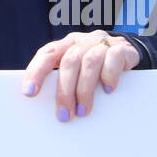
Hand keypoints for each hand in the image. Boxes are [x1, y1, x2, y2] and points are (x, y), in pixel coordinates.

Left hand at [21, 29, 138, 121]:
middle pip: (69, 62)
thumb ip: (64, 80)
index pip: (46, 54)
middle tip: (64, 115)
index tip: (29, 93)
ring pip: (89, 62)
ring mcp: (101, 43)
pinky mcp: (121, 49)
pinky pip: (113, 59)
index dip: (36, 72)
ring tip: (83, 111)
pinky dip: (109, 76)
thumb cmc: (95, 66)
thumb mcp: (77, 69)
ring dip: (85, 90)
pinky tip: (108, 90)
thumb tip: (51, 108)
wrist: (127, 50)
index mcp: (66, 44)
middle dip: (65, 91)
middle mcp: (82, 41)